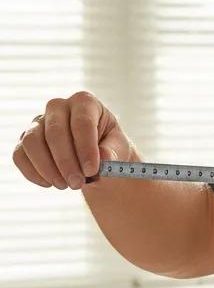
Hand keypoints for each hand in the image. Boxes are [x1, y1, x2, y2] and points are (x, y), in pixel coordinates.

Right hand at [11, 91, 131, 189]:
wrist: (95, 155)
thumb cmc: (109, 146)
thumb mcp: (119, 147)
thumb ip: (113, 151)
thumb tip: (104, 157)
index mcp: (85, 102)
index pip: (82, 122)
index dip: (86, 148)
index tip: (92, 170)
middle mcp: (58, 107)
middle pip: (55, 132)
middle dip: (66, 162)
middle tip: (77, 184)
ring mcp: (38, 122)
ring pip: (32, 142)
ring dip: (47, 168)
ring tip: (65, 185)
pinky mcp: (25, 139)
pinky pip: (20, 155)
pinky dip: (32, 172)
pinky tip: (49, 184)